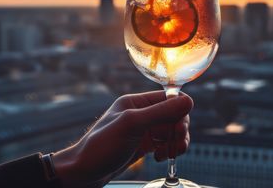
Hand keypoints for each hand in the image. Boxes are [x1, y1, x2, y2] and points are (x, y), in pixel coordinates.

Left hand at [52, 91, 192, 187]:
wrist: (83, 173)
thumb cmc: (101, 147)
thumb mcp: (132, 125)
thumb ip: (160, 112)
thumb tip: (189, 101)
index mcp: (136, 102)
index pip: (169, 99)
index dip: (179, 112)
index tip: (179, 129)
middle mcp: (141, 114)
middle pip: (174, 116)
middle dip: (179, 130)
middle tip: (175, 144)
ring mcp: (142, 130)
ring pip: (171, 131)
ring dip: (176, 142)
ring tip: (169, 154)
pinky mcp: (143, 145)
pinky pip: (165, 143)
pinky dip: (168, 150)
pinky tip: (160, 157)